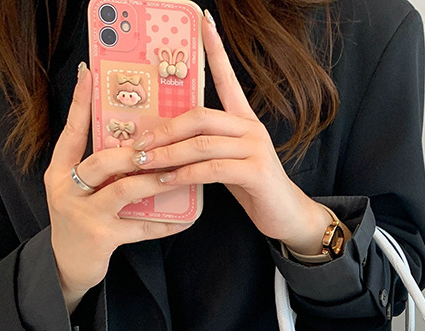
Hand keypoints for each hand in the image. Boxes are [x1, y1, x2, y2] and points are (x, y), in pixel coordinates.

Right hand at [44, 63, 192, 314]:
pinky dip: (164, 223)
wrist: (67, 268)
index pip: (71, 132)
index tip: (90, 74)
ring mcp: (83, 215)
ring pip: (123, 191)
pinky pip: (140, 228)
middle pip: (101, 161)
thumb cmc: (82, 223)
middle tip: (162, 144)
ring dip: (154, 181)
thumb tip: (138, 147)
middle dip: (134, 152)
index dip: (81, 104)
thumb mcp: (81, 192)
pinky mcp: (101, 238)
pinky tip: (185, 219)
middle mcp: (67, 190)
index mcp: (60, 172)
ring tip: (177, 175)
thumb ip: (100, 172)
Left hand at [129, 10, 332, 255]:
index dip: (216, 50)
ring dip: (169, 154)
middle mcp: (251, 129)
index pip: (228, 79)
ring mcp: (256, 149)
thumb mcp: (229, 163)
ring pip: (203, 143)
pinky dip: (186, 174)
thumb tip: (166, 144)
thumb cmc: (254, 190)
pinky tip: (168, 180)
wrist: (286, 216)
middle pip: (201, 115)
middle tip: (139, 143)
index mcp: (244, 121)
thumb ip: (206, 148)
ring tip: (145, 164)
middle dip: (165, 129)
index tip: (203, 21)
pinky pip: (212, 168)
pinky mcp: (256, 172)